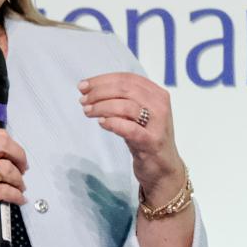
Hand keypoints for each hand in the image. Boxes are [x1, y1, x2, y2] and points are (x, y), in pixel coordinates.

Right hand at [0, 129, 26, 240]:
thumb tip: (12, 152)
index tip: (17, 157)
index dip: (13, 145)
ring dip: (19, 180)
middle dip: (19, 157)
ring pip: (6, 168)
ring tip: (19, 187)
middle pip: (3, 145)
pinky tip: (18, 198)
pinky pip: (5, 190)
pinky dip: (16, 195)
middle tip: (24, 169)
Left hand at [78, 71, 187, 205]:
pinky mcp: (152, 141)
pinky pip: (129, 128)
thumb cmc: (146, 138)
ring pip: (126, 106)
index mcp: (157, 94)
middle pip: (125, 89)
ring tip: (88, 112)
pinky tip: (101, 123)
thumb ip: (122, 100)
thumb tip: (92, 89)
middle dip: (99, 92)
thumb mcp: (138, 114)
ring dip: (102, 107)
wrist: (163, 168)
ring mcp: (158, 124)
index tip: (83, 86)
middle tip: (83, 100)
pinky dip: (112, 123)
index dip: (102, 80)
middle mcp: (160, 105)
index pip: (127, 78)